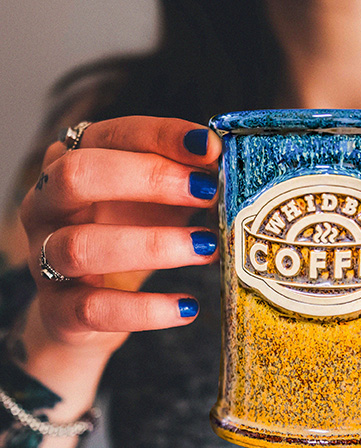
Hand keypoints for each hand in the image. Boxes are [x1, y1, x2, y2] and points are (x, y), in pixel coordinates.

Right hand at [19, 116, 221, 354]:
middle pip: (77, 176)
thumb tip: (230, 171)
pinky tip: (187, 307)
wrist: (85, 310)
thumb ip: (185, 182)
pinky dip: (146, 309)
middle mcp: (46, 206)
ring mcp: (43, 258)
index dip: (161, 136)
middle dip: (148, 178)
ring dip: (152, 244)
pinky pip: (94, 308)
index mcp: (71, 165)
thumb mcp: (157, 202)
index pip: (109, 135)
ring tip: (206, 247)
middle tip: (207, 191)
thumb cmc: (128, 238)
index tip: (211, 147)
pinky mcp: (58, 310)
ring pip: (81, 245)